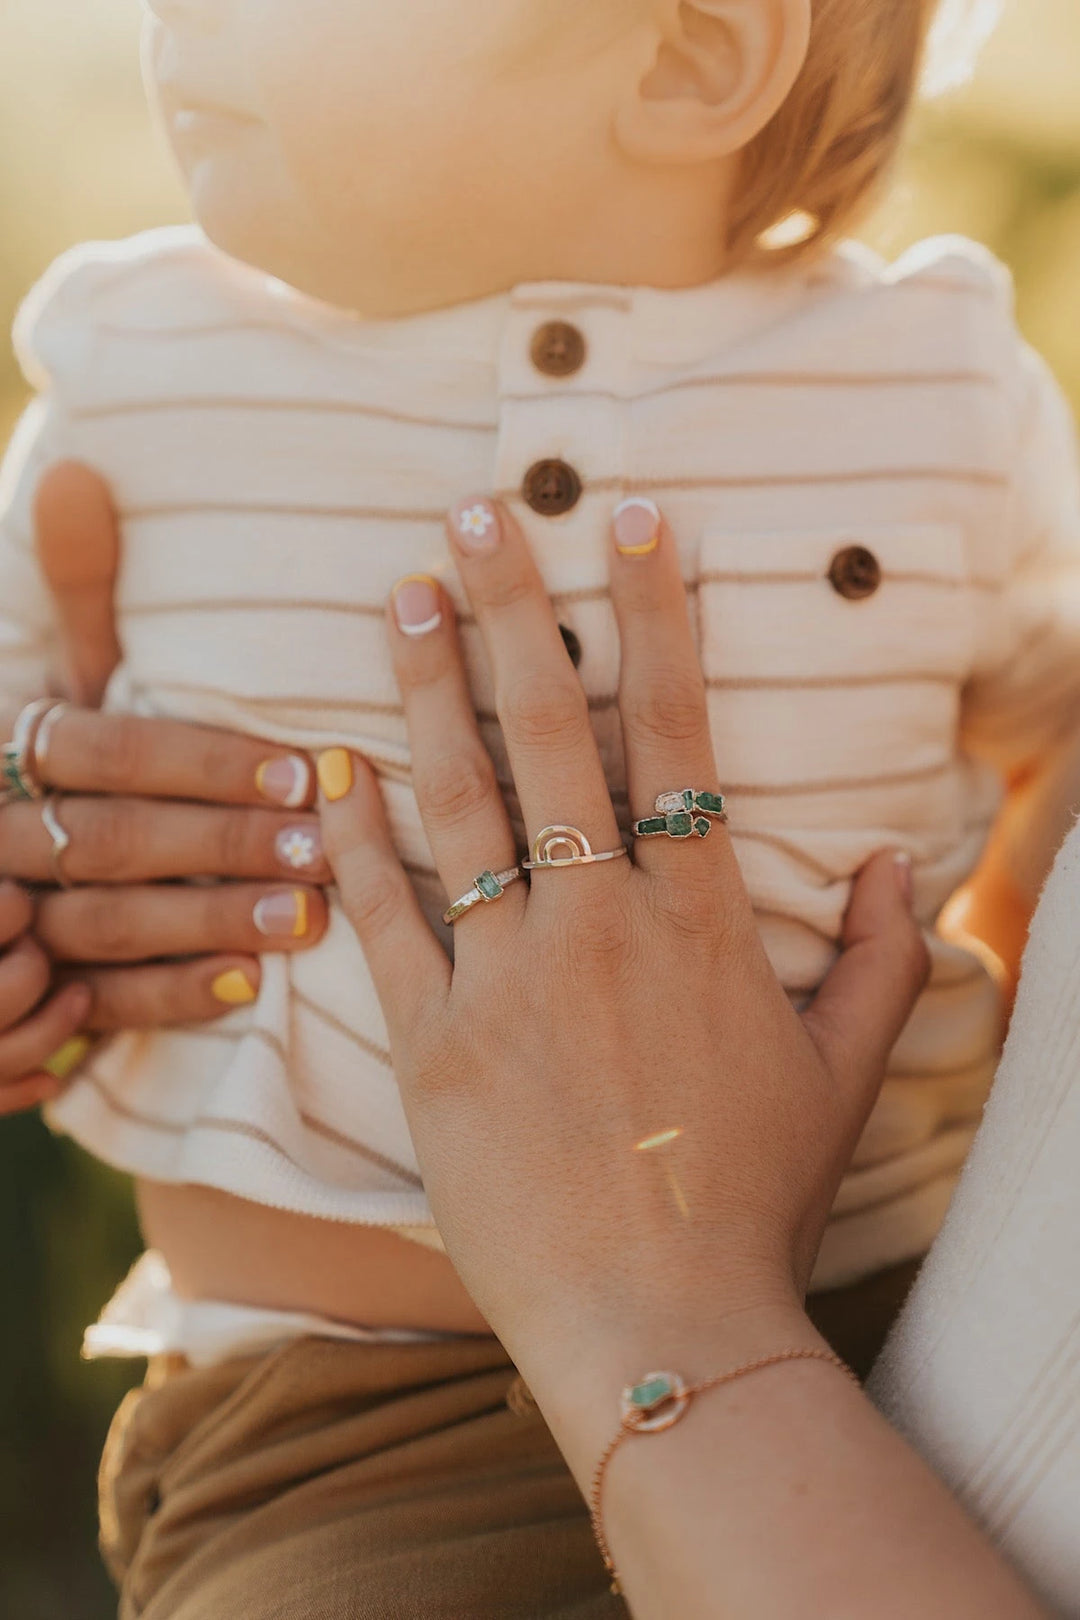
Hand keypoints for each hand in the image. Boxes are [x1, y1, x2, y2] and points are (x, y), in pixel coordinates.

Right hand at [0, 463, 329, 1110]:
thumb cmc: (53, 766)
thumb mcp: (57, 684)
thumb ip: (79, 597)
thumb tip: (77, 471)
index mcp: (11, 746)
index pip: (101, 751)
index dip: (199, 762)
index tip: (302, 768)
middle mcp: (0, 830)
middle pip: (108, 839)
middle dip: (218, 845)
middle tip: (320, 849)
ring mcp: (7, 918)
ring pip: (104, 924)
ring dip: (204, 922)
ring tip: (304, 919)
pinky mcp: (28, 993)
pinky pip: (92, 1001)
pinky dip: (163, 997)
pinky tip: (244, 990)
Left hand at [319, 497, 929, 1416]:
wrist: (661, 1321)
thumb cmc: (759, 1195)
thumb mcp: (848, 1072)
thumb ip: (888, 957)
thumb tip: (906, 859)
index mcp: (700, 917)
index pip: (675, 728)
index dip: (654, 613)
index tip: (632, 521)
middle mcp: (600, 923)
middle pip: (552, 733)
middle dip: (515, 611)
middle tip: (477, 514)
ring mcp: (507, 979)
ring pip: (462, 801)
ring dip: (429, 689)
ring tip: (404, 596)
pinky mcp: (433, 1044)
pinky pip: (386, 920)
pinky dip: (354, 842)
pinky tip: (329, 769)